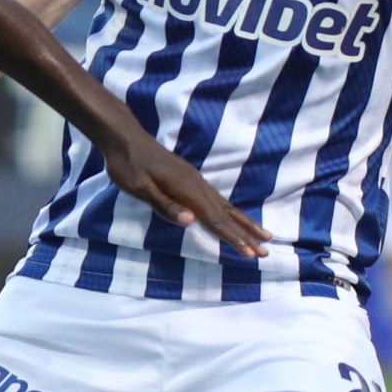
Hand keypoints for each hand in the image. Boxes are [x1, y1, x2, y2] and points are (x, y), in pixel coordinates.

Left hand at [100, 132, 270, 257]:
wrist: (125, 138)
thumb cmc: (127, 165)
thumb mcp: (139, 187)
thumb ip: (164, 204)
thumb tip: (191, 220)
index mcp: (187, 190)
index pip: (214, 219)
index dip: (232, 238)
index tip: (250, 254)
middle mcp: (197, 185)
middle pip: (226, 215)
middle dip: (247, 234)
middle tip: (266, 253)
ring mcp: (195, 180)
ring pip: (225, 206)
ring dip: (245, 223)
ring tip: (264, 235)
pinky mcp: (190, 179)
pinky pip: (217, 199)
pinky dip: (231, 212)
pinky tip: (234, 217)